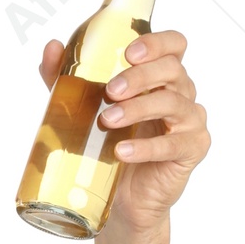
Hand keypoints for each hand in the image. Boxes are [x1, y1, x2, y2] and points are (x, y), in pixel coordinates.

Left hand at [38, 28, 209, 229]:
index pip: (174, 44)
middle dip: (140, 76)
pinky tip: (122, 151)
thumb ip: (70, 78)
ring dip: (138, 109)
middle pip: (172, 69)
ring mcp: (191, 120)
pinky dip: (146, 147)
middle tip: (110, 91)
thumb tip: (51, 48)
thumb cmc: (110, 147)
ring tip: (108, 121)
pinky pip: (173, 144)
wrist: (125, 200)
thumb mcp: (85, 109)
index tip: (128, 53)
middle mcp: (181, 93)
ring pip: (173, 103)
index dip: (157, 42)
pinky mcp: (193, 149)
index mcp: (162, 76)